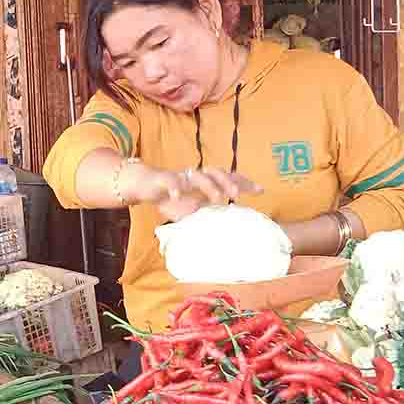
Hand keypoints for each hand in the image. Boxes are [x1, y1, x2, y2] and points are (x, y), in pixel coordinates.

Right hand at [124, 164, 260, 221]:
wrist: (144, 185)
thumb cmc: (170, 197)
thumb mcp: (190, 209)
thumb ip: (204, 215)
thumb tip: (222, 231)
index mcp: (204, 182)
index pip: (227, 178)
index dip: (243, 182)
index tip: (260, 191)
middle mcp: (195, 176)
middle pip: (216, 172)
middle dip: (228, 182)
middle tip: (237, 195)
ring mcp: (180, 177)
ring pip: (197, 175)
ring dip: (209, 185)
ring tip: (218, 198)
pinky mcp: (163, 179)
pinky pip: (169, 181)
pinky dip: (174, 188)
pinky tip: (177, 197)